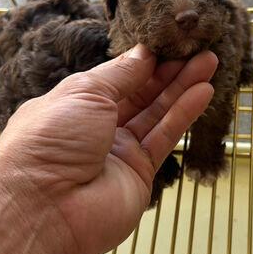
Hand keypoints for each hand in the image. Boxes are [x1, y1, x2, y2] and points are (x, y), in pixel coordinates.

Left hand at [0, 44, 217, 253]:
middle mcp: (98, 128)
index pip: (116, 79)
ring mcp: (119, 152)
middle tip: (197, 49)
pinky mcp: (140, 174)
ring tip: (208, 63)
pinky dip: (183, 114)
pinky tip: (202, 92)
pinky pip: (164, 137)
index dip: (143, 62)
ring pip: (157, 114)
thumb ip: (120, 74)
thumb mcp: (83, 93)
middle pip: (141, 95)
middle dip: (169, 72)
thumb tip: (144, 54)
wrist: (44, 210)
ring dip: (182, 88)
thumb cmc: (51, 140)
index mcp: (75, 105)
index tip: (169, 44)